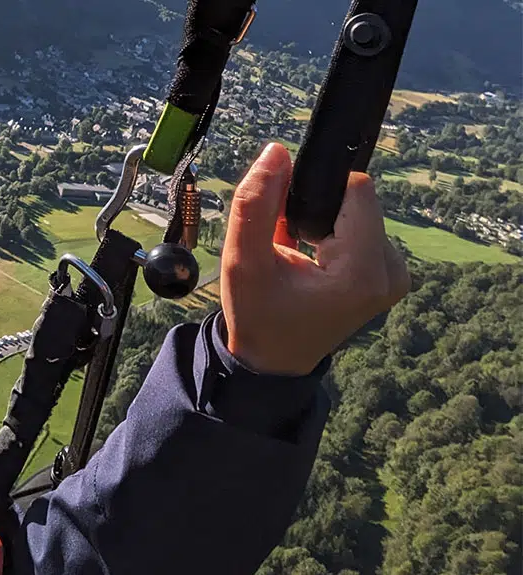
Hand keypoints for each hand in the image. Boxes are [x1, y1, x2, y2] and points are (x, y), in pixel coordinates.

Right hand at [220, 143, 409, 376]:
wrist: (273, 360)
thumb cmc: (256, 315)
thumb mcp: (241, 262)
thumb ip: (255, 205)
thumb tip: (276, 151)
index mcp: (363, 273)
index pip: (356, 190)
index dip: (315, 193)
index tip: (285, 221)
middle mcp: (392, 273)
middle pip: (359, 201)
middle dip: (318, 211)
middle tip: (288, 247)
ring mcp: (396, 276)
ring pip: (361, 213)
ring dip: (325, 224)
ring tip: (297, 258)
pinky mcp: (392, 275)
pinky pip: (365, 229)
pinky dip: (335, 236)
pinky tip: (312, 261)